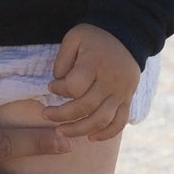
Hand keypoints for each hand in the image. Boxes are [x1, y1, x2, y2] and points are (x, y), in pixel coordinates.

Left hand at [41, 25, 141, 140]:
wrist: (126, 36)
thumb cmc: (94, 37)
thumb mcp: (73, 38)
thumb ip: (62, 60)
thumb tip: (57, 85)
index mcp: (95, 64)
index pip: (74, 87)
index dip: (59, 90)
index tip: (51, 87)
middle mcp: (110, 81)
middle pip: (86, 107)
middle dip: (62, 115)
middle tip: (46, 115)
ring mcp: (121, 93)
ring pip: (101, 120)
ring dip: (80, 130)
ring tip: (62, 132)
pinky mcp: (127, 100)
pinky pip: (119, 123)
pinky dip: (106, 134)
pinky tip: (91, 138)